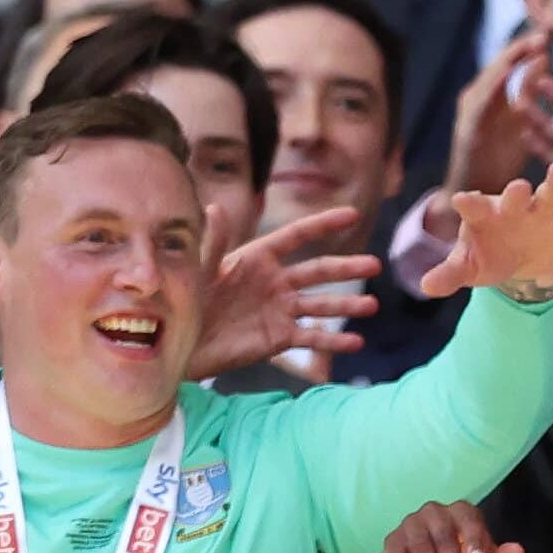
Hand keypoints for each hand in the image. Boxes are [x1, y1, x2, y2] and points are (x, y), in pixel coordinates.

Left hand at [189, 206, 383, 379]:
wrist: (179, 346)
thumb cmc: (185, 302)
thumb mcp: (199, 270)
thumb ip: (214, 242)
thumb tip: (216, 207)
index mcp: (258, 258)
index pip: (297, 236)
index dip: (324, 225)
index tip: (352, 215)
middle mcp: (275, 282)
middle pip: (318, 271)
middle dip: (346, 267)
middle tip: (374, 265)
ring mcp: (281, 310)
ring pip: (321, 305)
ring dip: (347, 306)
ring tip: (372, 307)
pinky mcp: (280, 337)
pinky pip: (312, 338)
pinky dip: (334, 341)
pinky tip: (355, 342)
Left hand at [419, 160, 552, 301]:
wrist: (523, 258)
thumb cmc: (490, 256)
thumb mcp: (469, 267)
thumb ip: (450, 274)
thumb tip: (426, 287)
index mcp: (485, 215)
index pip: (474, 207)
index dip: (468, 204)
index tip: (459, 200)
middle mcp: (515, 207)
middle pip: (516, 196)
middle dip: (517, 193)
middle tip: (519, 188)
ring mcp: (543, 210)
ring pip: (550, 193)